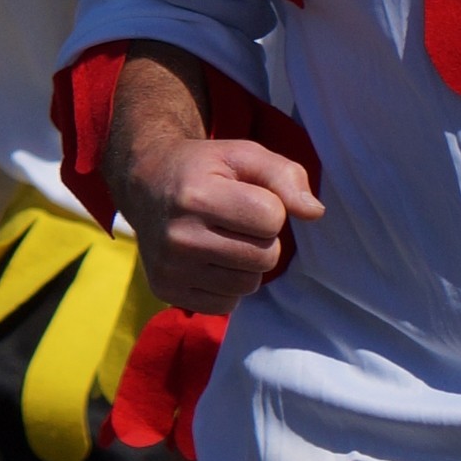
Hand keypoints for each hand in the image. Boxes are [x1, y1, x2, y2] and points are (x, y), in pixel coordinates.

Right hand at [108, 132, 320, 314]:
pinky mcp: (165, 291)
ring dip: (247, 264)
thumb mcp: (243, 155)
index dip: (271, 206)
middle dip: (262, 238)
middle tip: (237, 220)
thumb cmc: (204, 168)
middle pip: (265, 257)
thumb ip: (284, 176)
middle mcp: (179, 236)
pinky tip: (210, 260)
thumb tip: (314, 213)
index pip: (272, 218)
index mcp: (197, 196)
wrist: (146, 184)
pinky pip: (226, 305)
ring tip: (223, 239)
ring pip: (248, 285)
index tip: (246, 196)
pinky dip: (227, 286)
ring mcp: (170, 268)